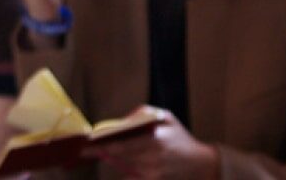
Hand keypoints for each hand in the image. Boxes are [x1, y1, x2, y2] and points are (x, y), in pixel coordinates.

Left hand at [88, 108, 219, 179]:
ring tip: (96, 154)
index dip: (103, 144)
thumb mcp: (168, 118)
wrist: (201, 164)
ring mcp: (152, 172)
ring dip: (111, 161)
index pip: (122, 144)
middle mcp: (151, 157)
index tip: (88, 143)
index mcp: (154, 139)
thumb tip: (124, 119)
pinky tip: (116, 165)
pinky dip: (124, 173)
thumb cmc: (182, 139)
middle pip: (119, 156)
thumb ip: (145, 113)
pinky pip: (131, 178)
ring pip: (123, 166)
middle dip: (100, 153)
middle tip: (84, 151)